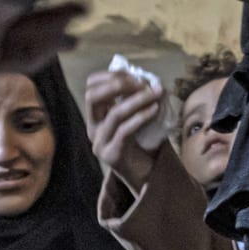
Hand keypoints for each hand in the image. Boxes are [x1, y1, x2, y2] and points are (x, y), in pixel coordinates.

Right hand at [84, 66, 164, 187]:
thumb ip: (137, 97)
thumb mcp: (136, 114)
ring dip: (138, 100)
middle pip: (93, 96)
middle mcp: (93, 127)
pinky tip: (155, 109)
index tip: (134, 75)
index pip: (91, 85)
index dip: (111, 75)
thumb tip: (152, 79)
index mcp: (96, 114)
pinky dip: (141, 116)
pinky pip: (125, 131)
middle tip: (142, 83)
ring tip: (156, 94)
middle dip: (118, 85)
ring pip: (114, 114)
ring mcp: (100, 142)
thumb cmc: (142, 141)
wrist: (145, 174)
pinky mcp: (112, 155)